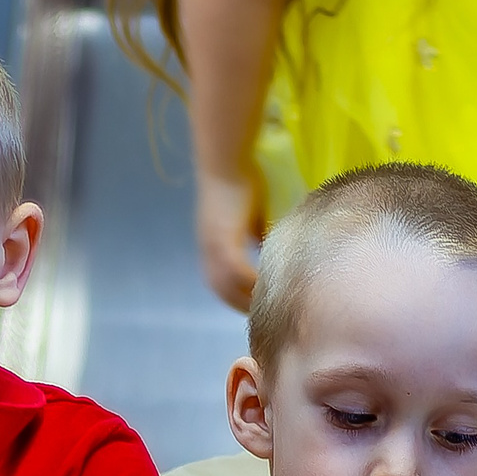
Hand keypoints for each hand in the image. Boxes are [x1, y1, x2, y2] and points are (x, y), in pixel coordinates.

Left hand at [194, 170, 262, 311]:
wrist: (225, 160)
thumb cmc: (240, 178)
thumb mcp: (250, 214)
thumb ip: (255, 233)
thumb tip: (266, 245)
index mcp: (213, 246)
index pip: (221, 282)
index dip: (236, 295)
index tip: (255, 305)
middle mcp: (208, 251)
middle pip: (222, 291)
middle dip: (241, 305)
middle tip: (263, 316)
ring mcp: (213, 247)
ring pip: (228, 287)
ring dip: (248, 299)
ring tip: (268, 307)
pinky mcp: (223, 241)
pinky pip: (237, 273)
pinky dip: (251, 284)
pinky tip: (267, 289)